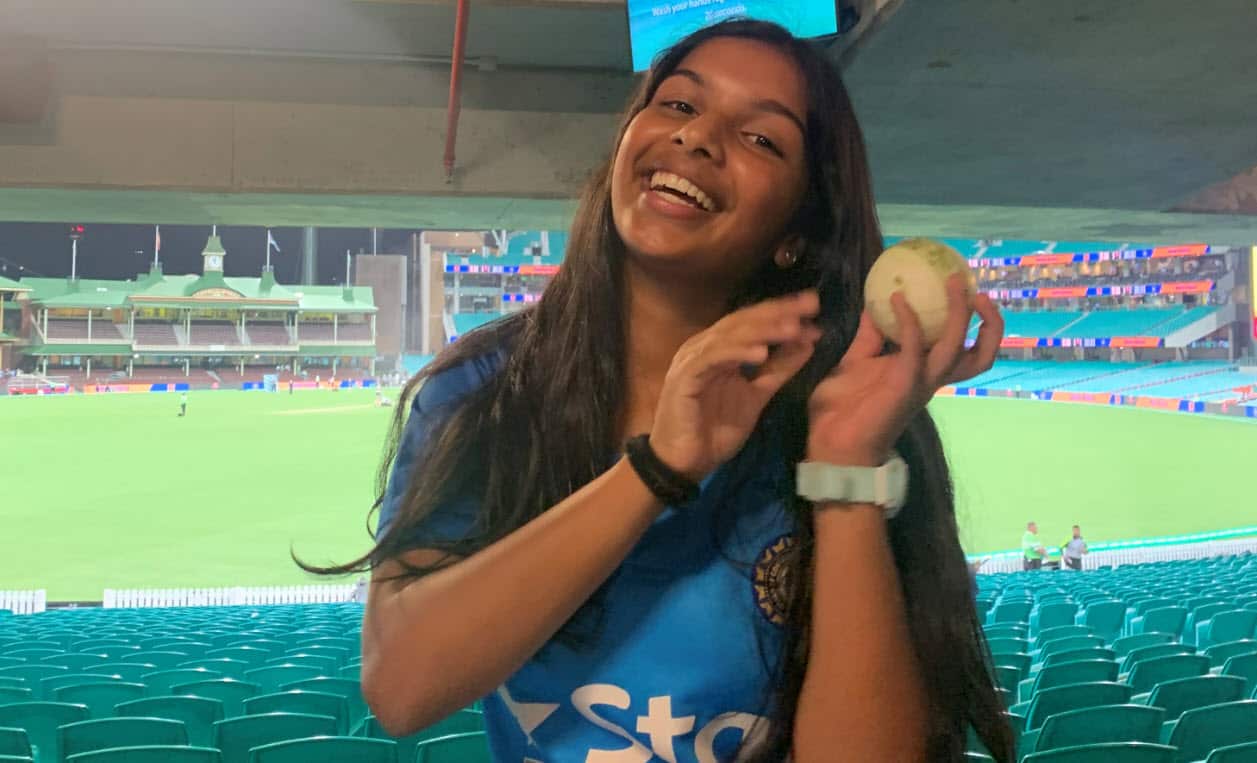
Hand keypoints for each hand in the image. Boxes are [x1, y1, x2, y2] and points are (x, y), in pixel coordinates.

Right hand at [649, 291, 822, 480]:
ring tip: (792, 328)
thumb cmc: (714, 431)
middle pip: (743, 321)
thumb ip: (779, 370)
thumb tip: (808, 343)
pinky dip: (736, 352)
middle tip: (810, 305)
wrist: (684, 463)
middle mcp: (704, 346)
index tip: (813, 306)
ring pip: (730, 336)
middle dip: (778, 312)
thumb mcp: (756, 397)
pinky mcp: (684, 377)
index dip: (782, 312)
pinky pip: (712, 359)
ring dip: (762, 330)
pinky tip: (761, 353)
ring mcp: (692, 359)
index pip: (753, 321)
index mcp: (719, 348)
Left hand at [806, 275, 1003, 465]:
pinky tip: (897, 299)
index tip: (970, 292)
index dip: (978, 324)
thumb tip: (873, 303)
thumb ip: (869, 335)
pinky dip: (909, 321)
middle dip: (990, 324)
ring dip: (959, 313)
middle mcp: (931, 379)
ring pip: (957, 348)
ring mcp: (920, 383)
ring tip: (954, 283)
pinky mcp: (903, 386)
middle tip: (978, 291)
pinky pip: (914, 348)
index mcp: (925, 372)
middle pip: (980, 356)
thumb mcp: (857, 361)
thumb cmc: (842, 408)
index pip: (966, 350)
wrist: (831, 444)